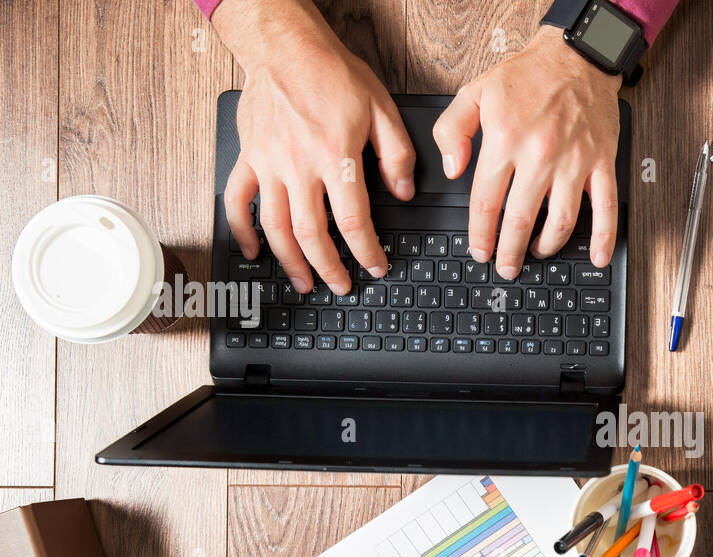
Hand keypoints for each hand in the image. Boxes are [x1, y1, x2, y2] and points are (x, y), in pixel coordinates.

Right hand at [213, 0, 415, 294]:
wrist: (284, 44)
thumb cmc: (332, 73)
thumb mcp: (381, 108)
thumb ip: (397, 154)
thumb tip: (404, 192)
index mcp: (335, 155)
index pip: (353, 220)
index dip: (366, 251)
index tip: (376, 266)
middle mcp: (298, 164)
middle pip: (312, 233)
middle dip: (329, 267)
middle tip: (341, 285)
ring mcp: (268, 163)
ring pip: (275, 226)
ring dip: (289, 261)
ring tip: (303, 282)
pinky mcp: (248, 156)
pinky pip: (237, 200)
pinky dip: (241, 231)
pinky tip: (253, 252)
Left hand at [433, 26, 621, 279]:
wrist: (577, 56)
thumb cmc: (528, 76)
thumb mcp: (475, 92)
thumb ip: (452, 130)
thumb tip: (451, 170)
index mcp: (506, 139)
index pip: (486, 201)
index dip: (480, 234)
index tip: (479, 250)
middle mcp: (540, 154)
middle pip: (520, 220)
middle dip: (509, 252)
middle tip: (505, 267)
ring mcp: (574, 161)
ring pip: (560, 221)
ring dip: (546, 247)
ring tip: (536, 254)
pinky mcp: (601, 162)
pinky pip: (606, 208)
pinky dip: (603, 238)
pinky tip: (596, 258)